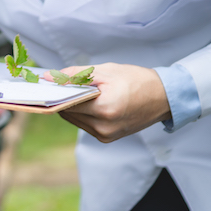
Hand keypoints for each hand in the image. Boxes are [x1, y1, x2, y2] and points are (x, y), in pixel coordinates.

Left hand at [49, 63, 170, 142]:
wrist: (164, 97)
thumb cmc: (136, 80)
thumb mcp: (105, 71)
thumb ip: (74, 75)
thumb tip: (49, 78)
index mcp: (104, 109)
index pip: (66, 103)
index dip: (55, 92)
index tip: (47, 83)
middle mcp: (104, 127)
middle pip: (68, 113)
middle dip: (63, 98)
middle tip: (61, 83)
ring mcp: (106, 136)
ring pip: (74, 120)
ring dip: (72, 106)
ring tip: (78, 91)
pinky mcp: (108, 138)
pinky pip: (85, 125)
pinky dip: (82, 113)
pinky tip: (88, 101)